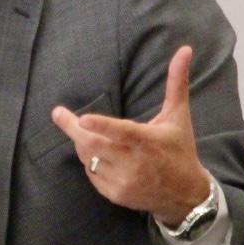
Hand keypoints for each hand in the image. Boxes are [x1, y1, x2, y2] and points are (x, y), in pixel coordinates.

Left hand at [51, 45, 211, 226]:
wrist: (184, 194)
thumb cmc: (179, 148)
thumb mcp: (178, 116)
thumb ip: (176, 83)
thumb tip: (185, 49)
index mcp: (148, 141)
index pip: (122, 132)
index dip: (102, 126)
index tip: (83, 118)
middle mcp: (135, 163)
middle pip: (94, 145)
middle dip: (72, 129)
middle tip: (59, 114)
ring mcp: (124, 181)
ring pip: (89, 159)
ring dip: (83, 143)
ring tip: (86, 132)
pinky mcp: (117, 195)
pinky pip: (92, 174)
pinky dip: (91, 162)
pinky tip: (100, 155)